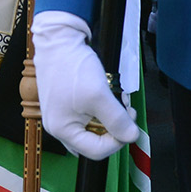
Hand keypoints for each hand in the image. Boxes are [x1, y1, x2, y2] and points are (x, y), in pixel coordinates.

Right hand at [31, 12, 138, 160]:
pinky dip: (101, 109)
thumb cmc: (72, 67)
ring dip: (110, 117)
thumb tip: (132, 137)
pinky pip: (88, 115)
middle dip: (114, 128)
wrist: (58, 39)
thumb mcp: (99, 95)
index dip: (117, 141)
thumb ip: (117, 120)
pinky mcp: (66, 103)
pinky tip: (107, 95)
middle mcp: (58, 126)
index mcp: (62, 129)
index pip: (96, 151)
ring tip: (118, 99)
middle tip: (126, 110)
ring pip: (93, 127)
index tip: (130, 124)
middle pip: (94, 141)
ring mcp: (61, 114)